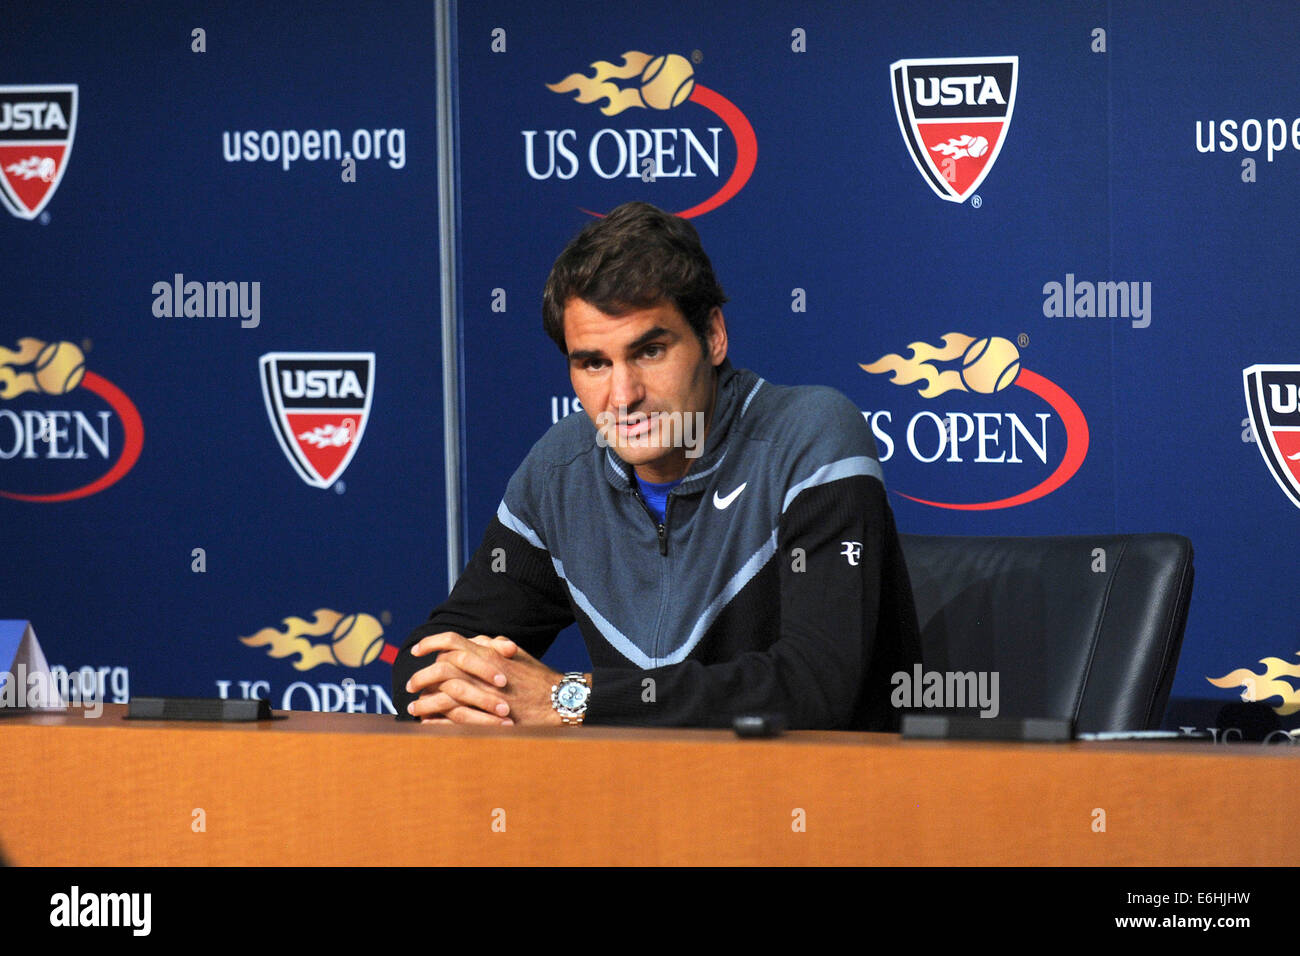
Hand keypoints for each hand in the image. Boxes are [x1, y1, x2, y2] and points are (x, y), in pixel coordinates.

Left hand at [405, 632, 563, 726]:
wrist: (556, 701)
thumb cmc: (537, 677)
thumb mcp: (516, 653)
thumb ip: (492, 644)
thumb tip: (474, 639)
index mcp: (488, 652)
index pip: (450, 641)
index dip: (430, 644)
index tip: (417, 651)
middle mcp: (482, 670)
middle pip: (440, 668)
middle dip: (420, 676)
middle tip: (410, 684)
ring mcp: (483, 694)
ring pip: (442, 695)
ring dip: (424, 701)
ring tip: (414, 707)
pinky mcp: (486, 716)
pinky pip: (452, 718)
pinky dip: (436, 720)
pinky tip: (428, 722)